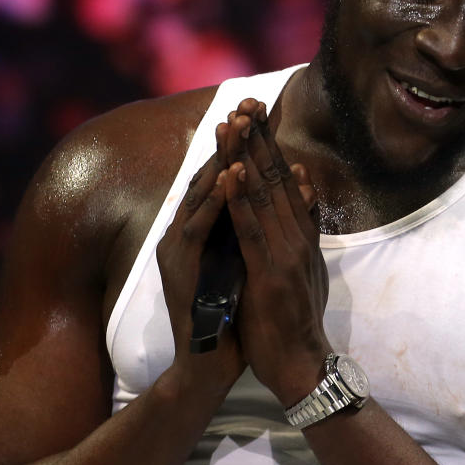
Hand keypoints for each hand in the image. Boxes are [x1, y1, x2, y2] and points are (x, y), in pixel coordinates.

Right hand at [155, 100, 256, 398]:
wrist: (214, 361)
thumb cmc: (236, 313)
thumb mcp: (251, 258)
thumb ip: (258, 223)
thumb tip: (284, 189)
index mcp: (207, 228)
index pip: (228, 175)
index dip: (246, 143)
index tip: (264, 110)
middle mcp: (188, 230)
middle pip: (213, 173)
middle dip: (233, 138)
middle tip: (249, 102)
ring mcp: (180, 247)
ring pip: (202, 193)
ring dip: (220, 158)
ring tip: (235, 125)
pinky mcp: (181, 268)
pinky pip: (198, 228)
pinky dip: (214, 201)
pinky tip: (227, 177)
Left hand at [223, 100, 330, 405]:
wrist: (301, 364)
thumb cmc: (294, 324)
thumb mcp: (305, 270)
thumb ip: (305, 232)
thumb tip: (306, 196)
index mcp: (301, 236)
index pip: (286, 182)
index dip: (270, 149)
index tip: (257, 118)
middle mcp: (296, 237)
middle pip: (278, 179)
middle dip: (260, 140)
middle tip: (247, 104)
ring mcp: (285, 253)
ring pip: (264, 196)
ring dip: (247, 158)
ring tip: (235, 126)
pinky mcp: (270, 272)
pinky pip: (250, 230)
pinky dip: (239, 199)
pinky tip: (230, 174)